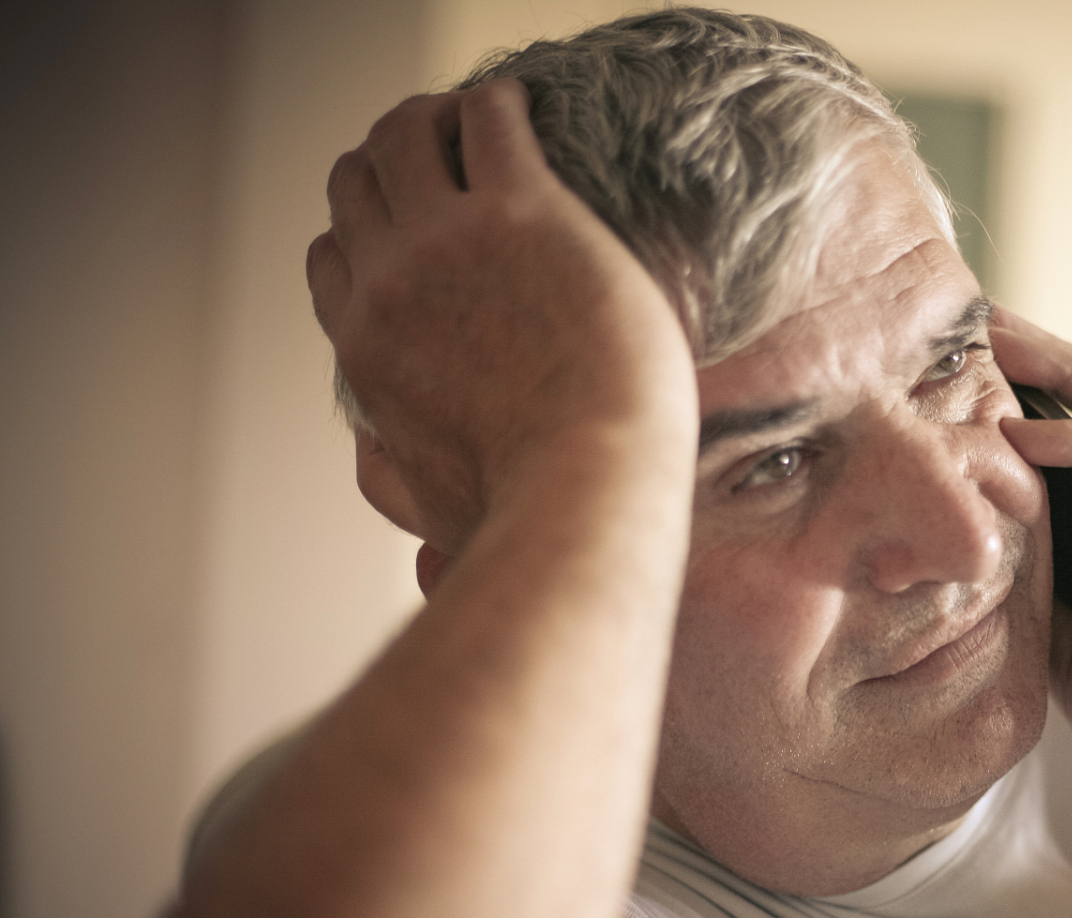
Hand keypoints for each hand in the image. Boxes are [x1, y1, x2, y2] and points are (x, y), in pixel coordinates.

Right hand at [307, 80, 694, 554]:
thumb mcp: (429, 509)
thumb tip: (365, 449)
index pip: (332, 259)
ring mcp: (452, 240)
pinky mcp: (524, 212)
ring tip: (471, 119)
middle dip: (387, 163)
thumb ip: (384, 479)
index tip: (403, 223)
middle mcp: (391, 283)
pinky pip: (488, 119)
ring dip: (431, 117)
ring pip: (405, 135)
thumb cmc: (527, 511)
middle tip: (435, 154)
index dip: (363, 232)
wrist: (589, 490)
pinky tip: (519, 108)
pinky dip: (495, 103)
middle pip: (357, 185)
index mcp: (366, 347)